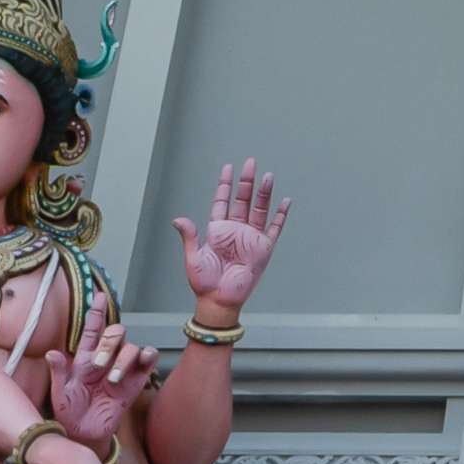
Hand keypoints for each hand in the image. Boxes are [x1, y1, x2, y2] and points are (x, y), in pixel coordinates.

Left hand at [49, 320, 155, 453]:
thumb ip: (58, 372)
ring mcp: (123, 368)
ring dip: (123, 360)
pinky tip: (142, 360)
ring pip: (131, 347)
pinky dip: (147, 356)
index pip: (93, 329)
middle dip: (109, 344)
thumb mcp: (60, 392)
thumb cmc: (69, 411)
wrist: (84, 434)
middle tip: (98, 365)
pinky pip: (148, 360)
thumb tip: (51, 353)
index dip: (97, 312)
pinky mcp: (136, 381)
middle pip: (115, 333)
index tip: (99, 296)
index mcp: (85, 357)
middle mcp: (106, 358)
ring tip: (112, 380)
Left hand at [175, 160, 287, 324]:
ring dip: (264, 193)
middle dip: (246, 182)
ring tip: (267, 176)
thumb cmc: (204, 283)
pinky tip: (285, 201)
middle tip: (250, 163)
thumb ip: (189, 236)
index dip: (226, 185)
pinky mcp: (263, 248)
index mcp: (218, 231)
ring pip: (260, 210)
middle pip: (243, 200)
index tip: (228, 168)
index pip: (223, 202)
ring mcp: (251, 238)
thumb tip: (178, 219)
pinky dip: (281, 215)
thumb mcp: (193, 257)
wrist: (219, 300)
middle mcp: (236, 231)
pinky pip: (275, 228)